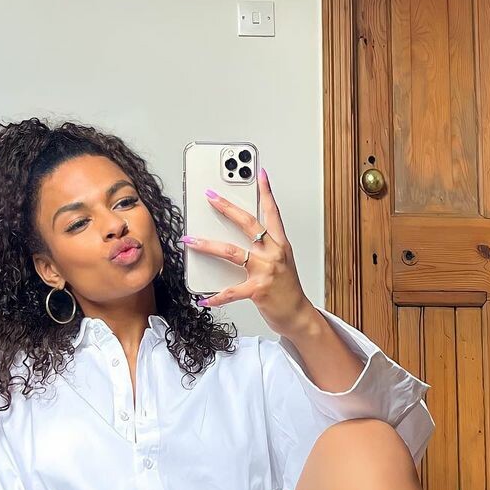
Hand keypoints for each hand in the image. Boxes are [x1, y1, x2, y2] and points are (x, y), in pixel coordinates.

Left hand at [181, 168, 314, 336]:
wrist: (298, 315)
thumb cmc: (287, 290)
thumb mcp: (281, 263)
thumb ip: (264, 249)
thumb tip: (240, 241)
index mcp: (280, 245)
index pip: (273, 213)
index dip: (267, 192)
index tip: (260, 174)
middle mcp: (274, 254)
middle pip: (248, 224)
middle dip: (227, 208)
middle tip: (210, 197)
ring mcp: (266, 271)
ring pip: (231, 251)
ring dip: (207, 244)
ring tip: (191, 240)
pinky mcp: (258, 290)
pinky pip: (231, 291)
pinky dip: (215, 296)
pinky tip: (203, 298)